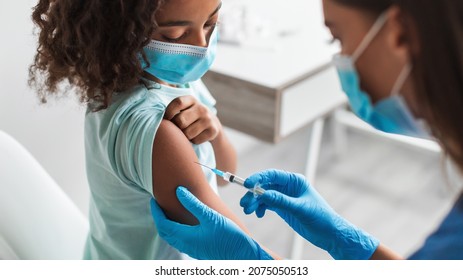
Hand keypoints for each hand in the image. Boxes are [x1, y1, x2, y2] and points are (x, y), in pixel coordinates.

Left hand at [150, 186, 272, 259]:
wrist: (241, 255)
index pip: (163, 224)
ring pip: (172, 238)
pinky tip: (184, 224)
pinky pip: (180, 241)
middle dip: (159, 218)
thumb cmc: (228, 236)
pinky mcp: (199, 251)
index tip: (153, 200)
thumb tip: (179, 191)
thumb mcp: (211, 216)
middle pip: (165, 232)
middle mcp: (186, 245)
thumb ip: (194, 204)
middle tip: (157, 205)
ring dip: (167, 225)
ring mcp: (192, 249)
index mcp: (186, 236)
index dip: (156, 212)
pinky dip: (176, 231)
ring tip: (168, 213)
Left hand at [165, 96, 220, 143]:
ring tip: (187, 131)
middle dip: (177, 127)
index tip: (166, 119)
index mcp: (191, 99)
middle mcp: (202, 108)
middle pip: (181, 121)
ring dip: (184, 136)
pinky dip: (193, 141)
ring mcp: (208, 119)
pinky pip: (196, 140)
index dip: (169, 112)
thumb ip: (173, 110)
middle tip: (178, 128)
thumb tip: (157, 119)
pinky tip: (196, 135)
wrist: (212, 124)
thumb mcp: (183, 109)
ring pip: (188, 133)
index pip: (178, 103)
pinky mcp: (213, 131)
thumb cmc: (190, 117)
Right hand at [241, 169, 378, 259]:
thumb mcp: (300, 209)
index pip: (272, 175)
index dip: (258, 178)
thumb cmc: (321, 218)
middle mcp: (288, 187)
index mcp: (295, 181)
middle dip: (253, 193)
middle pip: (265, 185)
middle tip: (244, 204)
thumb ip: (281, 201)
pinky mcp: (283, 208)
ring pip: (264, 196)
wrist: (330, 234)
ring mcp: (285, 197)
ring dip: (254, 202)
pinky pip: (267, 204)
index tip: (247, 185)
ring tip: (248, 211)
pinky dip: (260, 208)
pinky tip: (259, 214)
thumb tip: (263, 194)